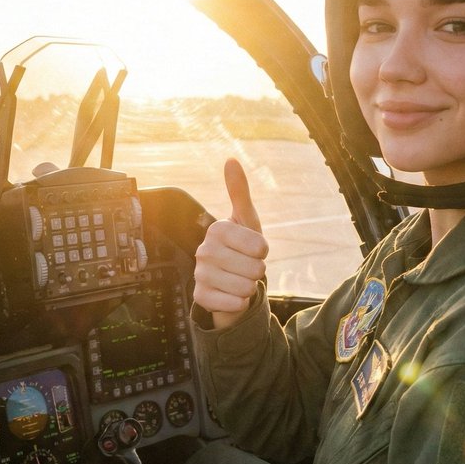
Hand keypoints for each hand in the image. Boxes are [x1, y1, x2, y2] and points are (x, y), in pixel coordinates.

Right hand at [193, 158, 267, 329]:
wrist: (227, 280)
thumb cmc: (241, 248)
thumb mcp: (246, 220)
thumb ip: (239, 191)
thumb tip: (231, 160)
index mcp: (217, 230)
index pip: (260, 247)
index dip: (263, 252)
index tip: (253, 250)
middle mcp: (204, 250)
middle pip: (255, 269)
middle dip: (257, 272)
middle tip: (245, 267)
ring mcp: (200, 274)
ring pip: (246, 288)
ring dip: (249, 287)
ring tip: (239, 280)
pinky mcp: (201, 297)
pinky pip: (234, 303)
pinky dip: (239, 303)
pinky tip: (231, 295)